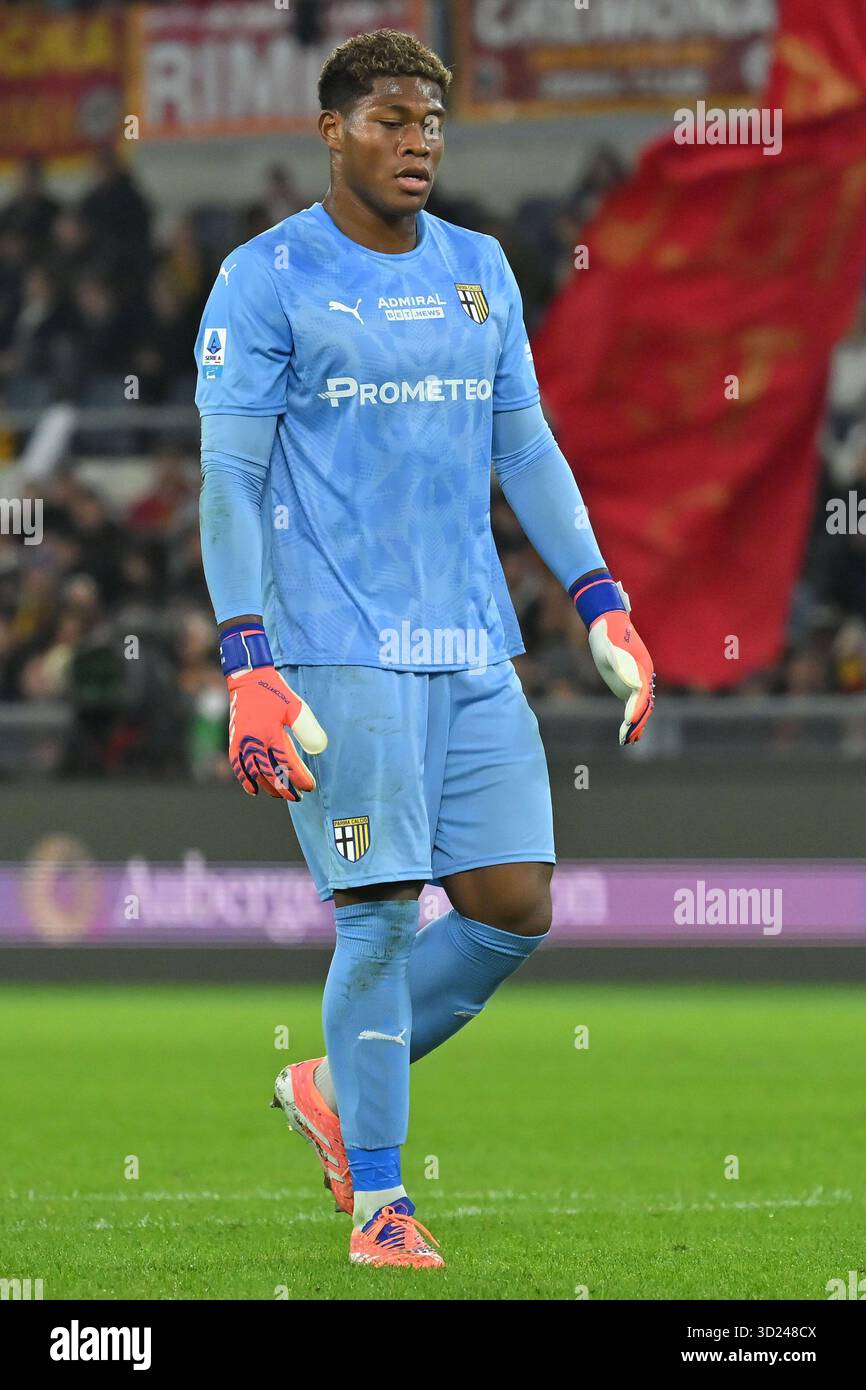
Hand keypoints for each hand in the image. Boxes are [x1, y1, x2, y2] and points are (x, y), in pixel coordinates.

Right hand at [227, 664, 326, 799]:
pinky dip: (244, 779)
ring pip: (253, 773)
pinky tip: (253, 789)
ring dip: (267, 786)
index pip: (286, 764)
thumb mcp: (296, 707)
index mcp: (271, 733)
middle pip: (269, 773)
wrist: (248, 678)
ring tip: (279, 794)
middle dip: (284, 788)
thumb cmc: (275, 693)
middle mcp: (254, 740)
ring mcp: (242, 741)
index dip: (298, 778)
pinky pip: (237, 765)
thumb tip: (319, 749)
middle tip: (297, 797)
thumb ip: (308, 729)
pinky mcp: (234, 740)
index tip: (309, 786)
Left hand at [573, 574, 654, 745]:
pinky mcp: (628, 683)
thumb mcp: (608, 647)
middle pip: (644, 704)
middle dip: (637, 721)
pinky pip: (634, 704)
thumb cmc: (606, 633)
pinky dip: (632, 718)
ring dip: (636, 724)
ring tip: (627, 741)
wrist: (607, 622)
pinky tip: (625, 732)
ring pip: (641, 706)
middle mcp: (643, 675)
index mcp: (641, 667)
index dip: (637, 709)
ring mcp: (636, 680)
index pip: (642, 694)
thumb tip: (637, 684)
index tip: (629, 722)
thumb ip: (620, 664)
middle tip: (627, 738)